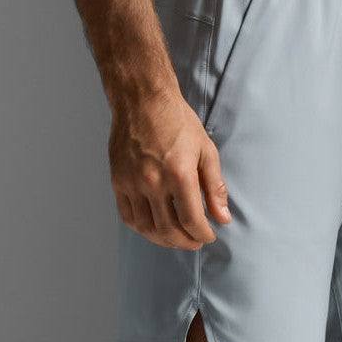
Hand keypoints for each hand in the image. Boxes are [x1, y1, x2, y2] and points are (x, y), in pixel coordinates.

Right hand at [108, 87, 230, 248]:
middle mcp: (152, 182)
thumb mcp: (206, 151)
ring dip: (164, 240)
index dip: (203, 234)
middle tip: (196, 241)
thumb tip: (223, 219)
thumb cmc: (178, 123)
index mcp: (178, 174)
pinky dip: (143, 228)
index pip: (192, 220)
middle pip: (169, 230)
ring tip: (177, 238)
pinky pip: (128, 216)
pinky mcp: (118, 181)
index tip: (209, 235)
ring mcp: (131, 182)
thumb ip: (215, 188)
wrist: (142, 100)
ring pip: (147, 228)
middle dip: (186, 242)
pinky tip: (155, 228)